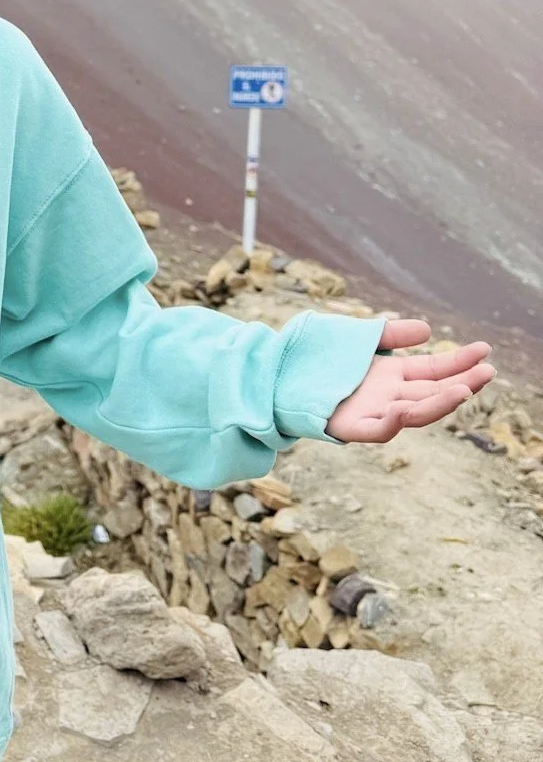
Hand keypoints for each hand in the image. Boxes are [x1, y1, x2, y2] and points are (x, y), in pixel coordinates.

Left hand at [326, 318, 494, 442]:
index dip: (460, 362)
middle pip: (432, 392)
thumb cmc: (313, 356)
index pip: (435, 370)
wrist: (274, 373)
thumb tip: (428, 330)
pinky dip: (392, 423)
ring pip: (413, 414)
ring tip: (462, 390)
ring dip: (438, 404)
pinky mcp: (349, 427)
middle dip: (462, 383)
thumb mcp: (356, 336)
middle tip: (488, 371)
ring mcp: (371, 412)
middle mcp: (388, 395)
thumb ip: (390, 335)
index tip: (486, 350)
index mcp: (392, 375)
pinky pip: (377, 431)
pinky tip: (405, 408)